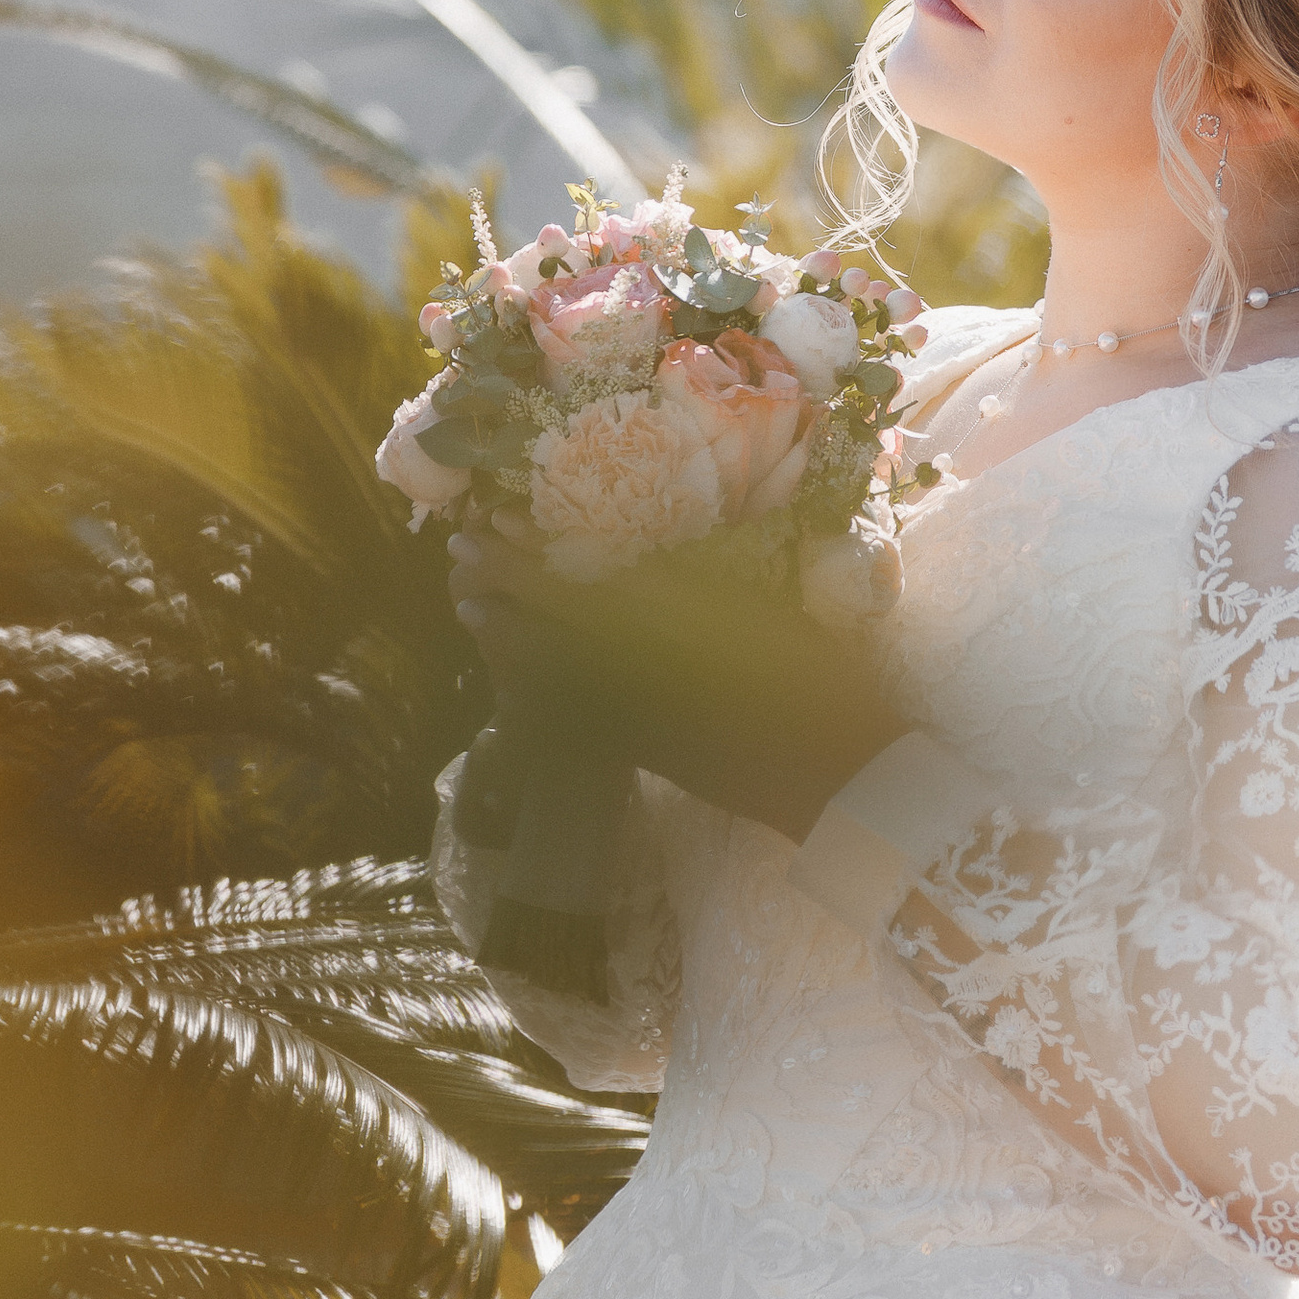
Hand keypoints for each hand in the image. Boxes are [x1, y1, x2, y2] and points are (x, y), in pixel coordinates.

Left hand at [448, 511, 912, 846]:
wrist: (840, 778)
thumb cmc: (829, 683)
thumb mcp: (775, 610)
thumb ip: (710, 580)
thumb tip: (656, 548)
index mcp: (678, 622)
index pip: (579, 581)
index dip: (526, 553)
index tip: (490, 521)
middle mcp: (643, 666)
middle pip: (547, 619)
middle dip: (499, 584)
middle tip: (458, 552)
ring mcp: (635, 713)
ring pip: (547, 669)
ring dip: (502, 633)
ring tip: (468, 604)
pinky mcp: (640, 751)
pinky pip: (567, 715)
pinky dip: (530, 687)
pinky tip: (510, 671)